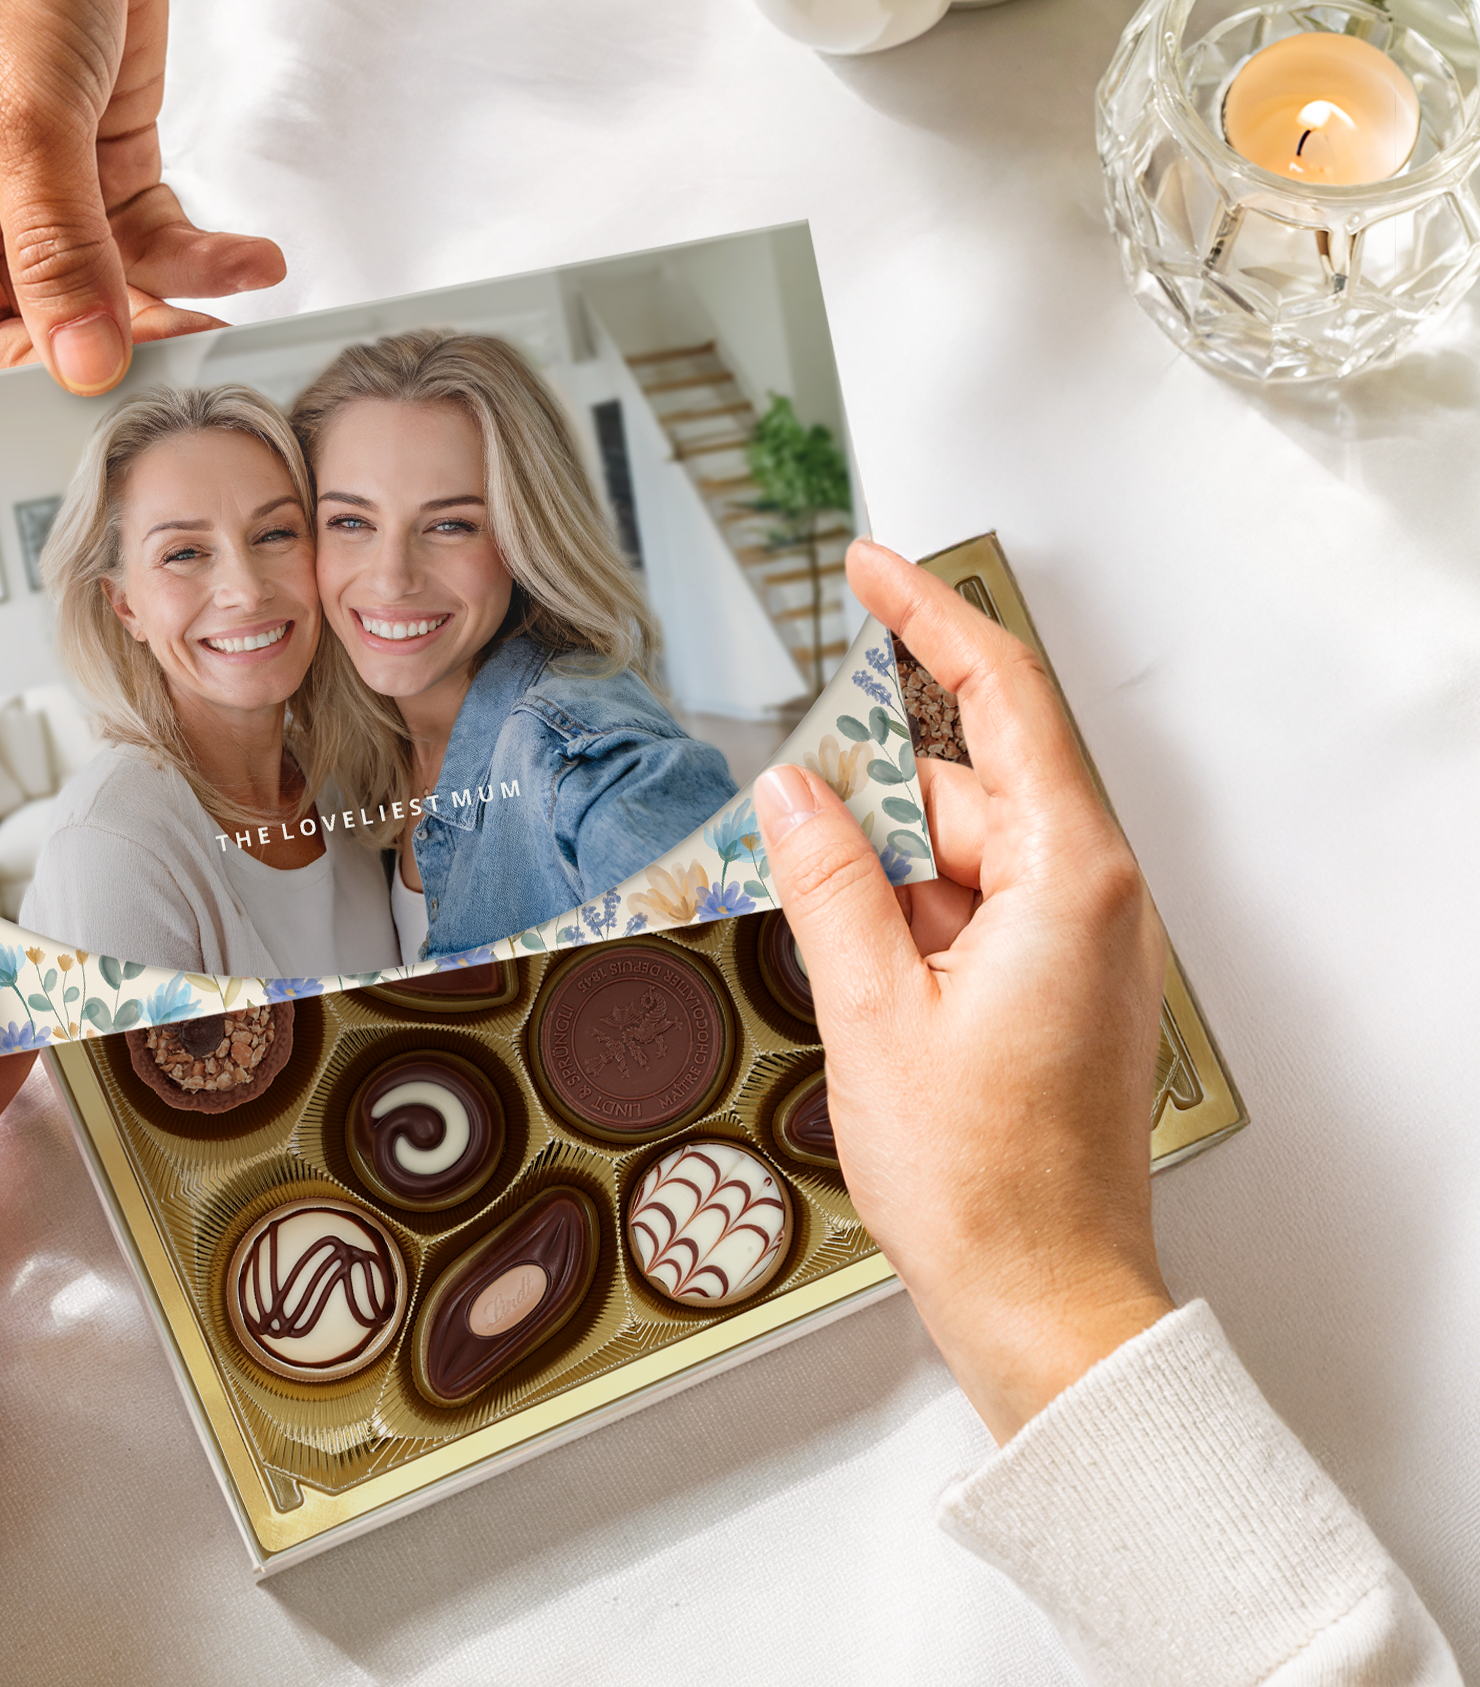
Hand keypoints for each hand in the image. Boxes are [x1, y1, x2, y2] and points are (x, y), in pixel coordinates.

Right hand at [754, 541, 1171, 1443]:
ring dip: (880, 879)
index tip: (873, 569)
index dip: (931, 620)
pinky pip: (969, 908)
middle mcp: (1090, 899)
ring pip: (959, 853)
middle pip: (965, 787)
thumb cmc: (985, 1187)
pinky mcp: (1054, 986)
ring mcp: (1076, 945)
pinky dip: (905, 921)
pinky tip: (858, 975)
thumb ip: (829, 883)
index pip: (1005, 700)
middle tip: (786, 837)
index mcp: (1070, 881)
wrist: (1046, 1306)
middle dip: (869, 803)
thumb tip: (791, 791)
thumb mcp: (874, 1015)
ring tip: (834, 964)